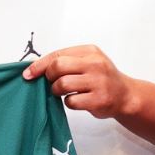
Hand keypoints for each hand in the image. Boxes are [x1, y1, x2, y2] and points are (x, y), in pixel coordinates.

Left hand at [22, 44, 136, 119]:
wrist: (126, 95)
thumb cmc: (100, 78)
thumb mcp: (87, 62)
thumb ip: (65, 61)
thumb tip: (32, 66)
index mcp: (90, 51)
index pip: (57, 55)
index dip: (39, 65)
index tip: (27, 74)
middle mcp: (96, 64)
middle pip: (58, 67)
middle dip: (49, 77)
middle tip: (53, 83)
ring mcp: (99, 82)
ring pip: (62, 85)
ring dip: (57, 91)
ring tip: (64, 92)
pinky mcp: (99, 100)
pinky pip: (71, 101)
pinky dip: (69, 102)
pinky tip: (77, 100)